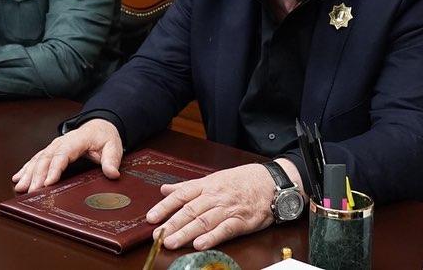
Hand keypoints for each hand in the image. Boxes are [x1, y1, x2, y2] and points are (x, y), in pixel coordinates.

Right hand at [12, 118, 122, 192]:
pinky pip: (36, 159)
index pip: (63, 154)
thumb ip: (112, 160)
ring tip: (20, 187)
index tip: (48, 183)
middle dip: (37, 175)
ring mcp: (55, 145)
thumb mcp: (113, 146)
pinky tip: (18, 178)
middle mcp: (62, 142)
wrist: (99, 125)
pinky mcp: (51, 150)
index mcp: (76, 140)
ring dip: (28, 173)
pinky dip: (26, 168)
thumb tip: (112, 173)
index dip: (54, 169)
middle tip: (31, 191)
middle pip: (46, 158)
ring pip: (38, 159)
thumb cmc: (104, 137)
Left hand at [146, 163, 277, 250]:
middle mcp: (215, 196)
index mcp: (207, 185)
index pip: (181, 195)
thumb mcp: (213, 178)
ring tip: (172, 242)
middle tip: (157, 235)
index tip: (151, 217)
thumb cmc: (242, 180)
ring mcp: (228, 209)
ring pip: (204, 221)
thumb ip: (187, 186)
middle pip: (190, 210)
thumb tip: (165, 189)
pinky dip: (212, 237)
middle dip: (172, 224)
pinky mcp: (242, 221)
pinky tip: (200, 244)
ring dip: (186, 233)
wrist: (272, 182)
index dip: (165, 207)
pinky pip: (225, 230)